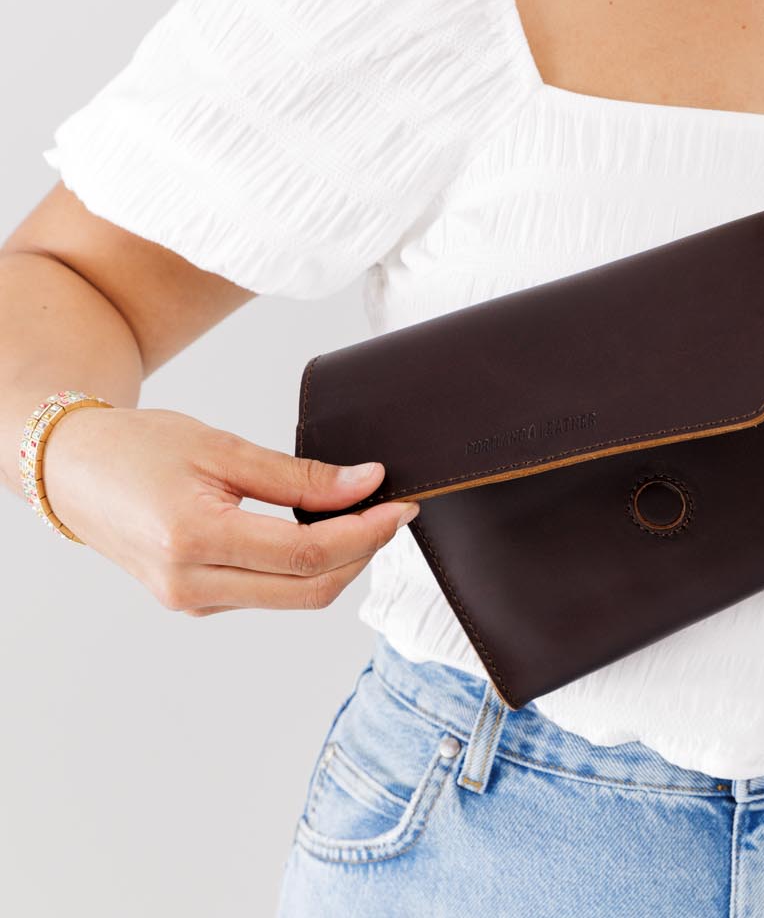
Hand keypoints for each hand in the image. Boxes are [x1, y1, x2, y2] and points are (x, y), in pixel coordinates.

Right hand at [38, 404, 417, 615]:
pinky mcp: (194, 602)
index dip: (366, 533)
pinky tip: (320, 533)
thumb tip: (365, 483)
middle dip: (362, 553)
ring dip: (338, 563)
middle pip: (308, 589)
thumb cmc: (139, 448)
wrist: (74, 471)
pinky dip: (304, 568)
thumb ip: (300, 475)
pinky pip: (266, 594)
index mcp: (194, 540)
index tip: (401, 505)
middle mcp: (190, 585)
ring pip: (291, 597)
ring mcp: (190, 601)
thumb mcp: (224, 448)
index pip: (307, 554)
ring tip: (362, 516)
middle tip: (393, 512)